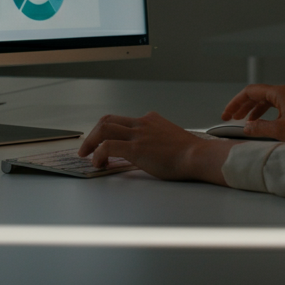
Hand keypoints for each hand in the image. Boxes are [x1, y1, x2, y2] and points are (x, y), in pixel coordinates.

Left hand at [77, 111, 233, 183]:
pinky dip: (98, 154)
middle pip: (107, 120)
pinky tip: (98, 164)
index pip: (121, 120)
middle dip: (93, 134)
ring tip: (86, 155)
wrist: (198, 156)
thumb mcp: (169, 138)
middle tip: (86, 148)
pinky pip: (108, 147)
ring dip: (91, 142)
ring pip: (104, 129)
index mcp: (149, 120)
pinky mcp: (136, 148)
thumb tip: (146, 150)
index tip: (101, 142)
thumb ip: (155, 139)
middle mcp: (142, 123)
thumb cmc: (189, 153)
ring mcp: (138, 134)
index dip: (107, 131)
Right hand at [222, 84, 284, 142]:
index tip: (227, 114)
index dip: (236, 103)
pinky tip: (259, 123)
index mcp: (280, 92)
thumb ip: (259, 127)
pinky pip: (273, 106)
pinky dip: (263, 113)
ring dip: (252, 110)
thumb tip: (246, 127)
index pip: (250, 92)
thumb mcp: (279, 130)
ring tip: (243, 121)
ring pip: (265, 100)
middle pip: (256, 94)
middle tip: (230, 117)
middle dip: (242, 106)